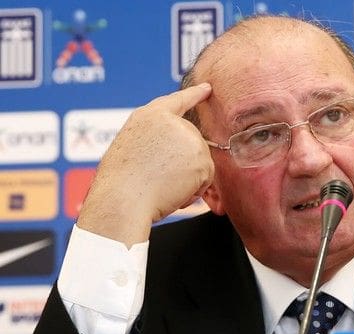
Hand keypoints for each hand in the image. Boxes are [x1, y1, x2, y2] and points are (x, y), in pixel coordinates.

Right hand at [77, 83, 213, 246]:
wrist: (124, 199)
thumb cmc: (120, 183)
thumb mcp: (132, 148)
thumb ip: (156, 141)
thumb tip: (180, 154)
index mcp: (148, 116)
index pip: (177, 101)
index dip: (194, 94)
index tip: (207, 88)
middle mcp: (171, 121)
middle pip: (192, 142)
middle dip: (184, 163)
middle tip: (159, 178)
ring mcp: (189, 137)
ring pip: (200, 162)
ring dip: (187, 179)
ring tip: (163, 185)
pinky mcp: (201, 157)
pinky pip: (206, 178)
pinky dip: (194, 190)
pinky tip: (174, 192)